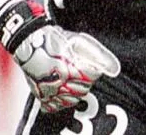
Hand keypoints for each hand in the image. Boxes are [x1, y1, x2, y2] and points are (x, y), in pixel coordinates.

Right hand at [0, 0, 120, 112]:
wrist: (29, 42)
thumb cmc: (55, 39)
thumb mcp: (80, 41)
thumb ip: (100, 56)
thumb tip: (116, 70)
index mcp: (71, 70)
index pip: (93, 76)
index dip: (91, 66)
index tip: (84, 60)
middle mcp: (60, 84)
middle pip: (84, 89)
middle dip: (84, 78)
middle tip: (74, 65)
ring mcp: (50, 91)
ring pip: (72, 99)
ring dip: (74, 89)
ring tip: (68, 75)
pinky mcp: (41, 95)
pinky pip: (57, 105)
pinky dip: (61, 98)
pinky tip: (60, 87)